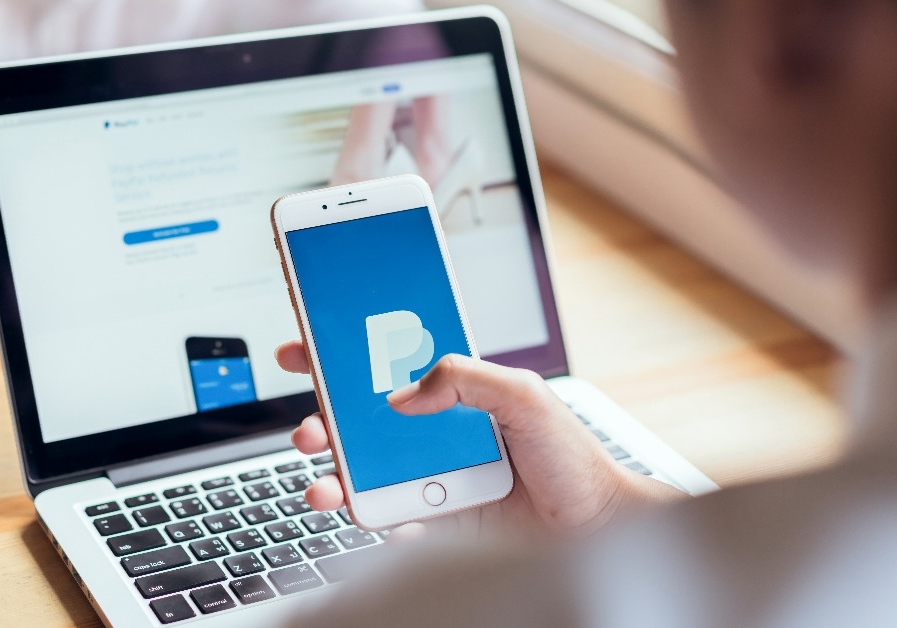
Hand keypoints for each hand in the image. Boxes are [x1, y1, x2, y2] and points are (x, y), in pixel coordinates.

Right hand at [275, 342, 683, 536]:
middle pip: (358, 424)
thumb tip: (403, 395)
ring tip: (323, 487)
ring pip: (362, 476)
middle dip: (320, 423)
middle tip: (308, 429)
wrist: (594, 525)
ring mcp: (430, 479)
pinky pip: (392, 523)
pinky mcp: (436, 523)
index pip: (383, 367)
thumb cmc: (570, 456)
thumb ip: (466, 378)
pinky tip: (385, 519)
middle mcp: (432, 435)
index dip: (339, 358)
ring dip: (331, 479)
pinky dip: (377, 522)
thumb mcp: (523, 395)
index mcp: (451, 394)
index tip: (303, 351)